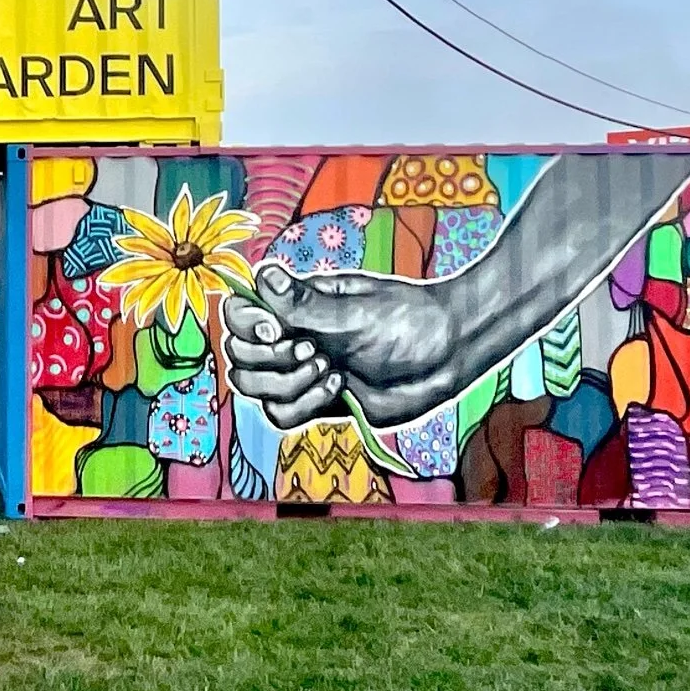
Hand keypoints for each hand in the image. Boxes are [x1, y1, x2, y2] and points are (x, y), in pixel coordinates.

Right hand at [222, 263, 460, 429]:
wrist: (450, 355)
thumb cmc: (410, 320)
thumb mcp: (357, 309)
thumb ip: (304, 303)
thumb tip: (263, 275)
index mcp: (295, 305)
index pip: (239, 313)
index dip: (246, 325)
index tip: (277, 331)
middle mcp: (291, 337)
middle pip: (240, 356)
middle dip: (271, 361)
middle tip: (315, 352)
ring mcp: (301, 372)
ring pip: (255, 389)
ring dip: (287, 385)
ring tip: (329, 370)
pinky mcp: (317, 403)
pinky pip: (281, 415)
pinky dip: (303, 406)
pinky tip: (339, 389)